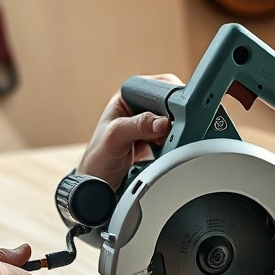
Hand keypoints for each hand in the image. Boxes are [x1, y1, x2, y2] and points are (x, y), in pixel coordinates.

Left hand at [77, 73, 181, 189]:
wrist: (100, 187)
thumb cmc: (97, 160)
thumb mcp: (115, 138)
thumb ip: (137, 125)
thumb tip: (162, 122)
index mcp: (128, 98)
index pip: (157, 87)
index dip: (169, 97)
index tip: (174, 114)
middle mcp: (141, 109)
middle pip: (172, 105)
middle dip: (175, 119)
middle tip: (170, 133)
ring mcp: (151, 127)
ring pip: (177, 123)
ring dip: (177, 134)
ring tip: (164, 145)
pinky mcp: (159, 143)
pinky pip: (177, 139)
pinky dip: (177, 145)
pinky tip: (167, 152)